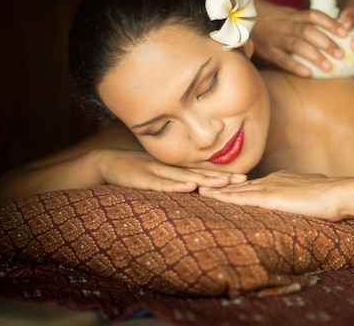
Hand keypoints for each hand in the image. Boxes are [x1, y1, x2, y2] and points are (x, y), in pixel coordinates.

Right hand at [96, 149, 246, 191]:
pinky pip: (161, 184)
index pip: (204, 172)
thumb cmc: (137, 172)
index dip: (223, 174)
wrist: (107, 163)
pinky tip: (189, 187)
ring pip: (184, 177)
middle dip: (222, 177)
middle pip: (200, 173)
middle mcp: (171, 169)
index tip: (246, 178)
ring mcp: (157, 172)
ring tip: (224, 182)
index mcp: (176, 169)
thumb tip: (199, 190)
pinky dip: (175, 186)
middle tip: (244, 179)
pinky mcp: (142, 179)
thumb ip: (177, 181)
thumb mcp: (160, 176)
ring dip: (205, 180)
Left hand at [199, 170, 346, 221]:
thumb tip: (310, 202)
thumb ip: (307, 197)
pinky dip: (223, 197)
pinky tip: (210, 197)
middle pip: (242, 184)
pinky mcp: (269, 196)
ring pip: (237, 189)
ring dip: (217, 190)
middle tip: (204, 184)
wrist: (340, 193)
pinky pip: (240, 197)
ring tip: (199, 189)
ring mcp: (270, 186)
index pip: (257, 184)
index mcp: (284, 179)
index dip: (240, 186)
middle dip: (223, 186)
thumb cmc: (334, 197)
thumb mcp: (317, 195)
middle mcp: (273, 179)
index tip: (228, 187)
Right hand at [251, 6, 347, 76]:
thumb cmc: (271, 24)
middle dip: (326, 42)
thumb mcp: (286, 18)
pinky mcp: (265, 50)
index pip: (314, 15)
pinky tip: (308, 74)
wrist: (239, 21)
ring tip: (329, 68)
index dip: (331, 23)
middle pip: (308, 31)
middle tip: (342, 55)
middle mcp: (284, 24)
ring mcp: (274, 37)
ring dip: (314, 55)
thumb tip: (333, 34)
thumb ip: (304, 24)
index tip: (346, 33)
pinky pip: (281, 58)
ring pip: (296, 44)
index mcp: (292, 16)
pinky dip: (295, 66)